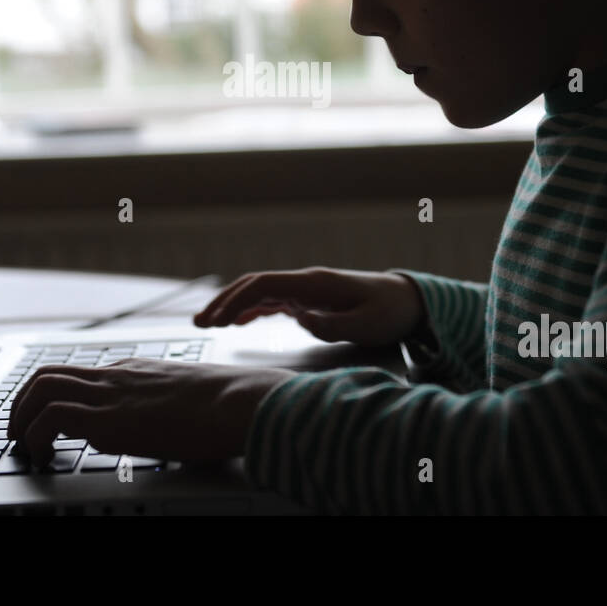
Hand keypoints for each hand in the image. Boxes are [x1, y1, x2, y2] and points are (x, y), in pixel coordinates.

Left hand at [6, 359, 296, 468]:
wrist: (238, 402)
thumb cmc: (227, 405)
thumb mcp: (189, 399)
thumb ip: (170, 408)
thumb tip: (177, 429)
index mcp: (133, 370)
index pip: (78, 375)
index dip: (54, 399)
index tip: (47, 423)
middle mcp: (115, 376)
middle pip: (47, 373)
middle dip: (22, 403)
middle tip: (19, 432)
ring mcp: (110, 395)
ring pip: (39, 388)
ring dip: (20, 418)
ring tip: (24, 447)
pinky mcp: (109, 420)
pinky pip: (50, 418)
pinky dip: (34, 437)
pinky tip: (45, 459)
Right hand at [194, 266, 424, 346]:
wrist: (407, 301)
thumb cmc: (389, 312)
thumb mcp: (366, 323)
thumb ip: (332, 324)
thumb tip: (299, 320)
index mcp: (315, 284)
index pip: (265, 285)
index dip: (236, 299)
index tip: (216, 319)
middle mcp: (305, 283)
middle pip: (254, 286)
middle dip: (224, 302)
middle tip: (199, 323)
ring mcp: (305, 291)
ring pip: (259, 293)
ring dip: (231, 306)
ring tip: (205, 323)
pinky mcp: (309, 301)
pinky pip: (272, 302)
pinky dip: (250, 310)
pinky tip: (235, 322)